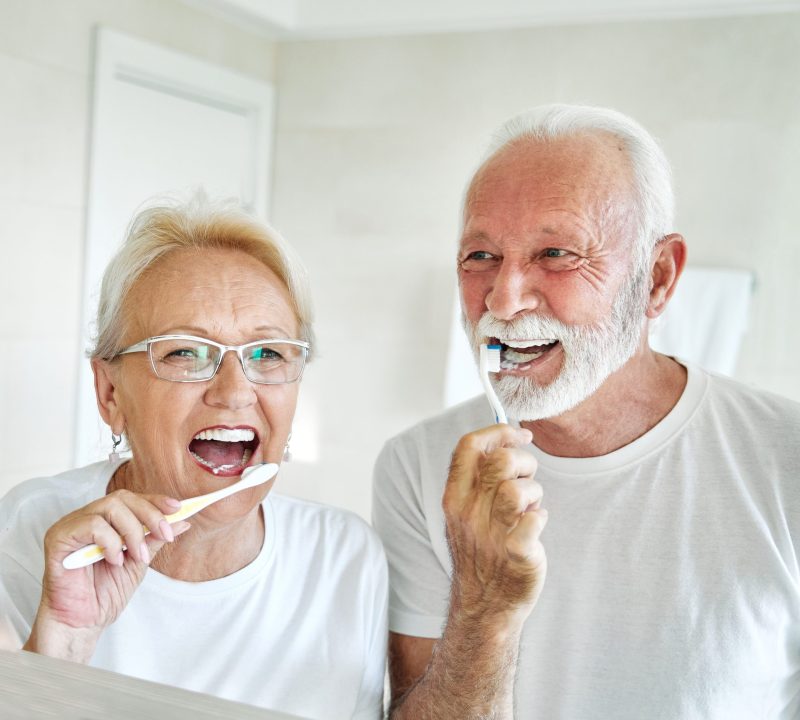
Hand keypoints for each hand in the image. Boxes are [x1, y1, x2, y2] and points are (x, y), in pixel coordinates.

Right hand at [26, 489, 188, 659]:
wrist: (82, 623)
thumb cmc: (105, 594)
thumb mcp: (139, 562)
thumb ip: (155, 539)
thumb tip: (182, 521)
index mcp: (104, 521)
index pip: (131, 499)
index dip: (155, 501)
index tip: (178, 508)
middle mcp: (86, 519)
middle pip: (121, 498)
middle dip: (150, 514)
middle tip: (165, 535)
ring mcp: (70, 526)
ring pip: (109, 507)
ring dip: (132, 531)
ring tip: (136, 556)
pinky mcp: (58, 538)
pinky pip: (91, 525)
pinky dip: (110, 542)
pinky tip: (114, 561)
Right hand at [443, 424, 546, 625]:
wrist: (485, 605)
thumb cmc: (483, 549)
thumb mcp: (467, 510)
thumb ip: (480, 476)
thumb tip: (505, 438)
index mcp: (455, 497)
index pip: (469, 446)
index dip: (499, 431)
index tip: (519, 435)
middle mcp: (469, 513)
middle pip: (499, 461)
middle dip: (523, 460)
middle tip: (528, 477)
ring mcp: (491, 535)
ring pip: (517, 489)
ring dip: (533, 491)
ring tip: (531, 505)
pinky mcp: (516, 555)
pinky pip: (535, 521)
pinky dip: (541, 518)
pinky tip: (536, 524)